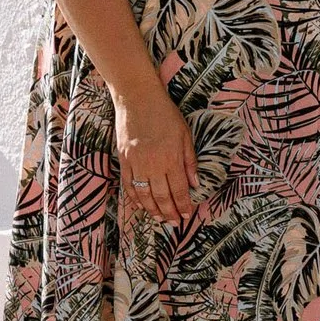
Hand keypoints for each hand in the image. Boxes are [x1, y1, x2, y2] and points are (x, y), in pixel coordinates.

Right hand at [113, 81, 198, 223]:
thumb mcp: (185, 134)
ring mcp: (136, 162)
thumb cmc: (165, 114)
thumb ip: (190, 161)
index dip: (184, 205)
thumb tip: (195, 184)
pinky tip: (141, 205)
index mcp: (171, 158)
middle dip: (169, 212)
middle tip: (174, 222)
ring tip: (160, 218)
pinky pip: (128, 185)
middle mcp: (153, 164)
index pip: (179, 189)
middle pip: (161, 196)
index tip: (187, 215)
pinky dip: (134, 198)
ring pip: (144, 195)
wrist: (137, 98)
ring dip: (152, 210)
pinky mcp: (123, 159)